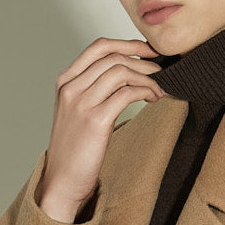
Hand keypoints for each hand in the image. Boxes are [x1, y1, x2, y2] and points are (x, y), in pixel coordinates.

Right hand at [37, 37, 165, 215]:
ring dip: (147, 77)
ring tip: (159, 88)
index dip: (127, 43)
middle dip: (143, 59)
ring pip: (121, 72)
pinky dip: (146, 91)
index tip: (148, 50)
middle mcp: (71, 88)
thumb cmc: (75, 150)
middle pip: (113, 56)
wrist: (62, 181)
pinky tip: (154, 98)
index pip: (98, 47)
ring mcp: (82, 103)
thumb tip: (128, 74)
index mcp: (65, 82)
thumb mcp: (77, 112)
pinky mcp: (96, 120)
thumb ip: (93, 90)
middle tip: (161, 69)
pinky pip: (127, 93)